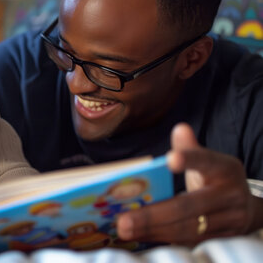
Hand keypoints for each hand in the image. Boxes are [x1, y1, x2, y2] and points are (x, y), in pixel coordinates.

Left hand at [116, 122, 262, 245]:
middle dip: (154, 214)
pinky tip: (138, 236)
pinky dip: (160, 238)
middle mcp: (231, 196)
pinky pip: (187, 241)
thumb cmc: (215, 179)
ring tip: (124, 228)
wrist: (245, 208)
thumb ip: (189, 148)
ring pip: (186, 228)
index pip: (206, 161)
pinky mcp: (219, 238)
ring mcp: (228, 221)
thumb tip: (179, 129)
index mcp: (226, 169)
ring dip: (152, 230)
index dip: (189, 159)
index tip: (170, 159)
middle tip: (124, 218)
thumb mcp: (208, 161)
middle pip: (189, 206)